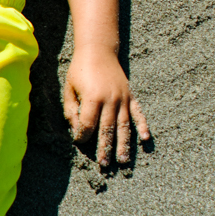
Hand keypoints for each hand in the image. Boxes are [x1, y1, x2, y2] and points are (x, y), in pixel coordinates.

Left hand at [63, 46, 150, 171]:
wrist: (98, 50)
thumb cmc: (80, 70)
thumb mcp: (69, 88)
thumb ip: (71, 110)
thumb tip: (77, 131)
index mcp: (92, 97)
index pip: (88, 124)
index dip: (82, 135)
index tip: (79, 141)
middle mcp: (110, 99)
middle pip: (107, 129)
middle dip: (104, 148)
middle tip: (104, 165)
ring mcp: (123, 98)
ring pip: (124, 126)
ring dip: (123, 145)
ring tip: (123, 161)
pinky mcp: (130, 95)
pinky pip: (138, 113)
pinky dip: (143, 125)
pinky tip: (145, 139)